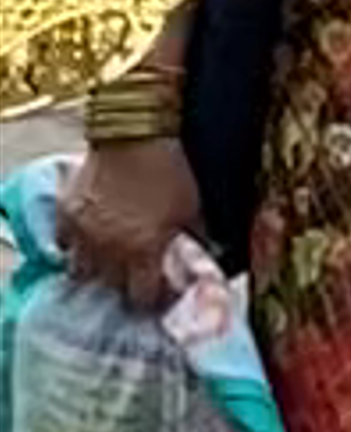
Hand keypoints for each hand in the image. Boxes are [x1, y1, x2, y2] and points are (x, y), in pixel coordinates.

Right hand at [57, 134, 200, 313]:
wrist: (134, 135)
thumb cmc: (169, 171)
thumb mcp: (191, 208)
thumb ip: (194, 239)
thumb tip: (206, 259)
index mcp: (143, 253)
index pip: (142, 297)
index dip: (152, 297)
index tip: (157, 290)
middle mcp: (109, 252)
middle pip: (111, 287)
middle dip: (124, 284)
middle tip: (133, 273)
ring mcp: (83, 235)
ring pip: (81, 271)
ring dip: (95, 269)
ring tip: (107, 261)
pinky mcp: (66, 215)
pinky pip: (63, 243)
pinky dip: (74, 245)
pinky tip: (87, 239)